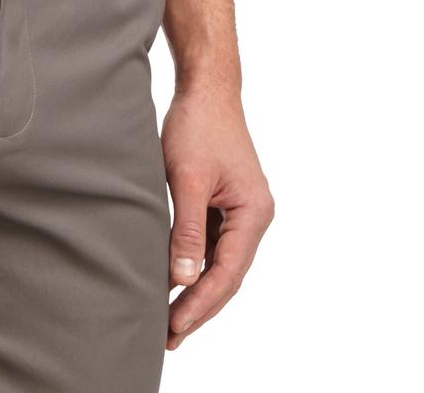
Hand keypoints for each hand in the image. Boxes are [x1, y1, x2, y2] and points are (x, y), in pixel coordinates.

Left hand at [160, 81, 273, 349]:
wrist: (205, 86)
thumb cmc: (198, 124)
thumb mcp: (188, 178)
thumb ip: (187, 230)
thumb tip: (182, 279)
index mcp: (254, 213)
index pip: (227, 273)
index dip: (200, 304)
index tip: (174, 327)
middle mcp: (255, 216)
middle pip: (227, 274)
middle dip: (199, 306)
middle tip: (169, 336)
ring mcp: (242, 210)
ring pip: (219, 262)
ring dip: (196, 289)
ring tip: (169, 319)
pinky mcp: (226, 202)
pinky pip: (212, 243)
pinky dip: (194, 263)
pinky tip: (173, 279)